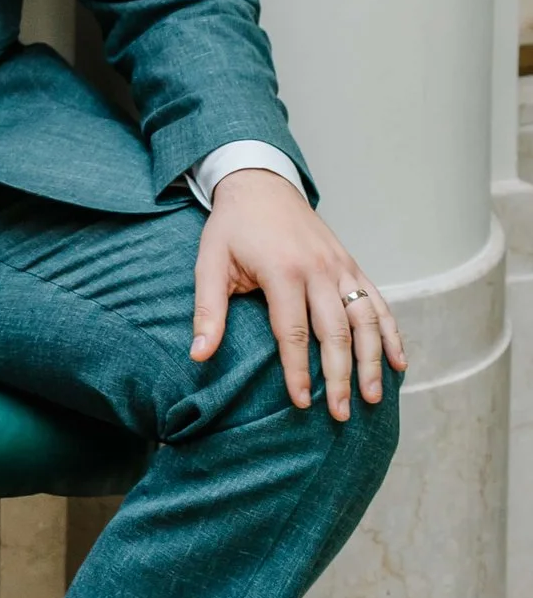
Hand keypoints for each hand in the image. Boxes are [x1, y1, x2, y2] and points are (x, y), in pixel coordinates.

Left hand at [192, 170, 405, 416]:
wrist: (260, 183)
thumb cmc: (232, 227)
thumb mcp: (210, 263)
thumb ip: (208, 311)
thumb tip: (198, 356)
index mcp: (283, 271)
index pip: (293, 332)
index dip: (298, 371)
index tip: (302, 403)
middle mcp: (319, 270)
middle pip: (336, 332)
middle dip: (340, 376)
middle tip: (341, 414)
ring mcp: (341, 267)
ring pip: (366, 320)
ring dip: (372, 361)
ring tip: (373, 397)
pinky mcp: (352, 265)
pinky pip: (378, 302)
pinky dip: (391, 333)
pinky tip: (398, 362)